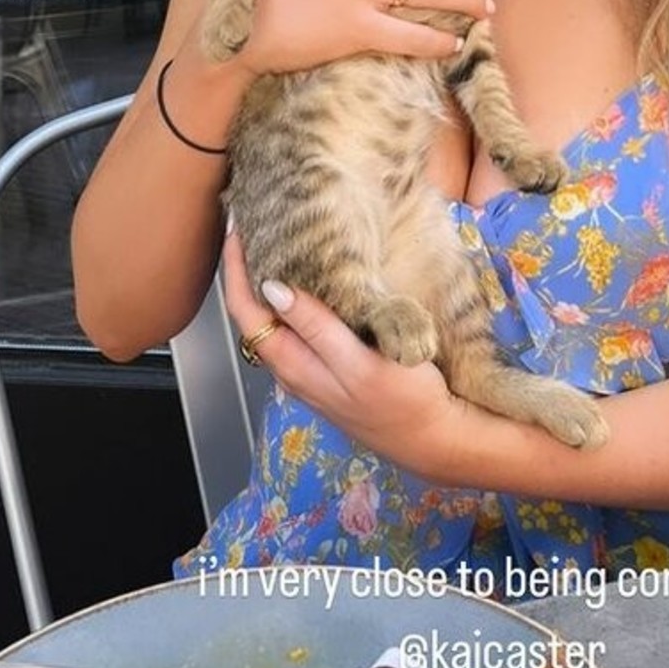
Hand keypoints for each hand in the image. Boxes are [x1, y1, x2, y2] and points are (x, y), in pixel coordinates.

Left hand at [223, 230, 465, 479]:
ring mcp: (309, 372)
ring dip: (263, 286)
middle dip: (244, 272)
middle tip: (250, 228)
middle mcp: (292, 370)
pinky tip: (305, 284)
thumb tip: (271, 289)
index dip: (234, 270)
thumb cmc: (404, 399)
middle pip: (252, 316)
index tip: (236, 229)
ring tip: (270, 245)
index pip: (246, 312)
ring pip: (271, 324)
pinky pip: (294, 332)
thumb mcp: (359, 362)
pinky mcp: (328, 371)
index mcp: (293, 365)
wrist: (434, 438)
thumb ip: (316, 328)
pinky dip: (289, 302)